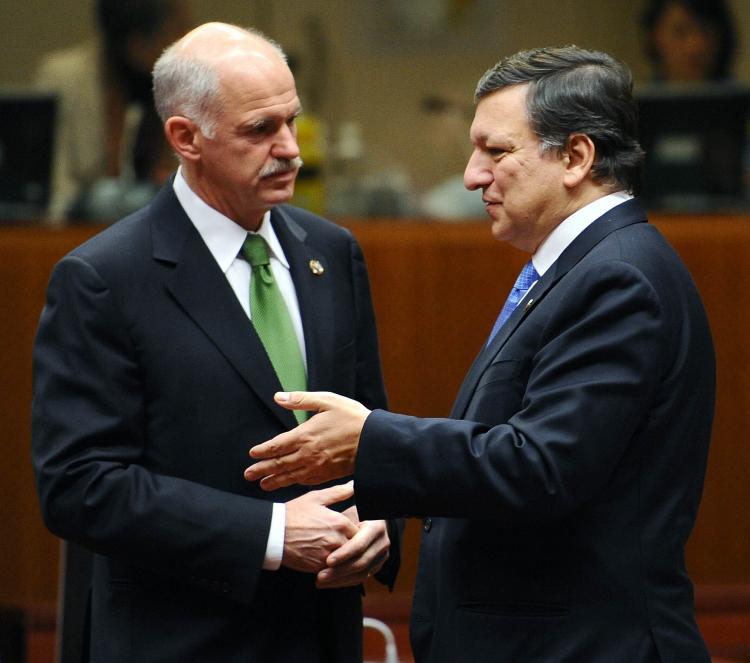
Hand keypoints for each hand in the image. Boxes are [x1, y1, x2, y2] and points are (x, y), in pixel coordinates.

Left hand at [244, 391, 370, 490]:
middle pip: (279, 463)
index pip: (276, 446)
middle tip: (248, 475)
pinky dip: (294, 482)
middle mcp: (308, 454)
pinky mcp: (328, 474)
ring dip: (275, 480)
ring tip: (263, 484)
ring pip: (290, 475)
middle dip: (262, 469)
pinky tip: (290, 482)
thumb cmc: (352, 418)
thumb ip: (300, 400)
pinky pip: (306, 481)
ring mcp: (318, 467)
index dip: (262, 451)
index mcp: (305, 435)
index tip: (252, 454)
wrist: (375, 441)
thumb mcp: (327, 401)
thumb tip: (278, 397)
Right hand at [281, 482, 358, 573]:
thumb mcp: (316, 498)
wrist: (272, 533)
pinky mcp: (318, 567)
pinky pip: (334, 570)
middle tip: (352, 544)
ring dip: (346, 557)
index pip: (360, 530)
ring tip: (341, 552)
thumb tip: (354, 485)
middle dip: (354, 545)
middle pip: (356, 547)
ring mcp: (327, 555)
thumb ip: (339, 492)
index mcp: (339, 522)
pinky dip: (335, 566)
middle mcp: (336, 539)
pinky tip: (331, 561)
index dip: (358, 531)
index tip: (356, 531)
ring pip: (346, 560)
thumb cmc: (293, 513)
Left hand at [316, 505, 389, 588]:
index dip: (344, 554)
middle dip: (339, 571)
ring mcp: (382, 556)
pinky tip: (329, 582)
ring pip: (362, 574)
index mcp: (377, 527)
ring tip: (320, 582)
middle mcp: (383, 542)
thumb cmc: (354, 513)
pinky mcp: (377, 566)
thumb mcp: (349, 513)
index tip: (327, 561)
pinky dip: (344, 581)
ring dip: (339, 580)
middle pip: (361, 562)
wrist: (370, 519)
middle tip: (320, 576)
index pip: (360, 545)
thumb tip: (323, 529)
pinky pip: (361, 578)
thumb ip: (340, 523)